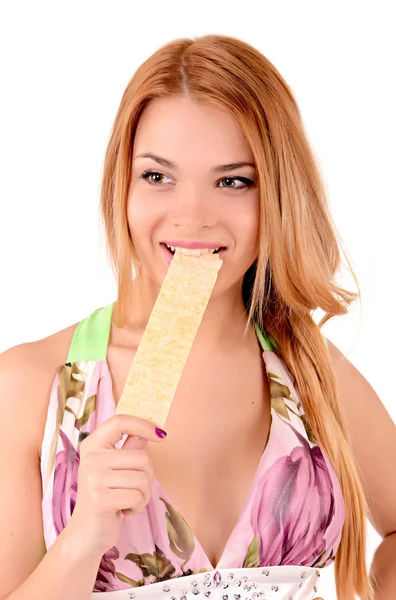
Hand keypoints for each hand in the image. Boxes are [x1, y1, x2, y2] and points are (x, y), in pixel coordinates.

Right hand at [66, 414, 166, 556]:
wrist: (86, 533)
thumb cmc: (106, 497)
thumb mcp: (116, 469)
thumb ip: (130, 449)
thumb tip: (151, 431)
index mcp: (92, 445)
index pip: (119, 422)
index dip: (142, 424)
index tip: (161, 434)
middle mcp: (90, 458)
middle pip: (141, 457)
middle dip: (147, 476)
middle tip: (132, 489)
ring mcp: (93, 478)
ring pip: (143, 478)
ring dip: (143, 494)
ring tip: (127, 500)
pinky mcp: (100, 499)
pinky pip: (137, 496)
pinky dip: (138, 507)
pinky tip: (123, 511)